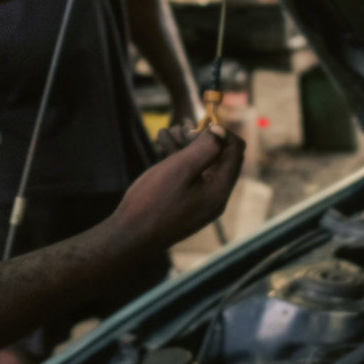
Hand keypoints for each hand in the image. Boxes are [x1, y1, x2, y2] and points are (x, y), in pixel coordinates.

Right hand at [112, 124, 243, 248]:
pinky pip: (190, 178)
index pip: (235, 151)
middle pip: (220, 158)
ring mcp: (201, 203)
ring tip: (168, 131)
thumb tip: (221, 129)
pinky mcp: (187, 205)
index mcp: (220, 189)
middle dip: (202, 138)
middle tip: (182, 127)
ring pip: (202, 166)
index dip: (221, 132)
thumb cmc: (152, 202)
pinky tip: (163, 145)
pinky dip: (179, 161)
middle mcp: (216, 197)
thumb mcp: (180, 169)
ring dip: (187, 147)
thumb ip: (205, 148)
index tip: (198, 125)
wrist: (128, 237)